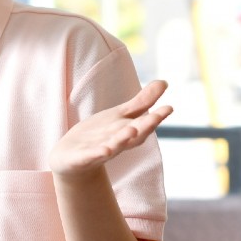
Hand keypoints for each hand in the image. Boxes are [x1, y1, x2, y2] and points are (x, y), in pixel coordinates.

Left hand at [50, 80, 172, 176]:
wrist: (71, 158)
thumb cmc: (100, 135)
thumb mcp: (120, 115)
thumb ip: (142, 102)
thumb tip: (165, 82)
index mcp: (128, 132)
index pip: (145, 124)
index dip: (157, 117)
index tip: (169, 107)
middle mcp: (118, 142)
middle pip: (133, 135)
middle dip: (145, 126)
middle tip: (157, 117)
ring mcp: (101, 151)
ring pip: (114, 146)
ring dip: (123, 139)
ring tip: (132, 129)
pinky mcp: (82, 158)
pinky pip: (91, 156)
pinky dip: (97, 154)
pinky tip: (104, 150)